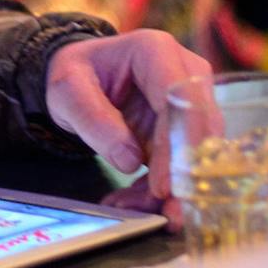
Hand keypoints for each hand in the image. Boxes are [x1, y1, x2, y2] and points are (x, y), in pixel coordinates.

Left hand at [45, 30, 209, 199]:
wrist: (80, 77)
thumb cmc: (77, 75)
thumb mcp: (69, 92)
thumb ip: (94, 121)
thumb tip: (130, 160)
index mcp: (156, 51)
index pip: (181, 99)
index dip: (177, 144)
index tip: (163, 186)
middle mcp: (184, 73)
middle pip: (199, 129)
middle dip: (184, 177)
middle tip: (167, 215)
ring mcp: (188, 103)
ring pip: (195, 152)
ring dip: (172, 190)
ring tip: (136, 212)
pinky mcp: (182, 130)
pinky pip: (180, 164)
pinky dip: (158, 189)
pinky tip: (132, 203)